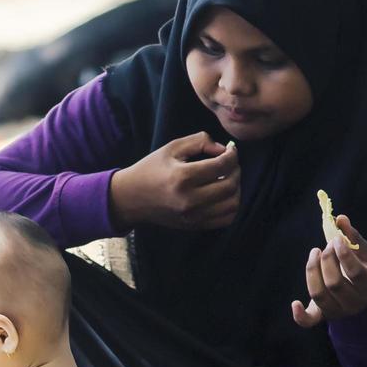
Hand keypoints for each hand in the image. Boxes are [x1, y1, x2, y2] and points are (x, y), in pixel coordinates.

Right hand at [109, 132, 239, 230]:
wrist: (130, 198)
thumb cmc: (150, 169)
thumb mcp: (171, 148)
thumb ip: (199, 141)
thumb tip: (223, 150)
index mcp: (182, 177)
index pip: (222, 166)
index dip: (232, 155)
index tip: (230, 150)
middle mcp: (189, 199)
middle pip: (230, 185)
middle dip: (236, 170)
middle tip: (229, 164)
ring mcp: (193, 216)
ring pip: (232, 204)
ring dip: (236, 189)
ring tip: (227, 179)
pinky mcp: (194, 225)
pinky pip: (225, 219)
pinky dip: (231, 206)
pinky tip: (223, 195)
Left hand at [291, 215, 366, 327]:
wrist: (366, 296)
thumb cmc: (365, 268)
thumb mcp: (365, 253)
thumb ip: (353, 237)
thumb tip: (340, 218)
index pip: (355, 273)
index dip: (343, 255)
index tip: (336, 240)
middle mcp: (355, 302)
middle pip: (335, 283)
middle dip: (327, 260)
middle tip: (325, 245)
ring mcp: (338, 311)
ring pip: (319, 295)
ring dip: (312, 272)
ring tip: (314, 252)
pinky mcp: (323, 316)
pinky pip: (309, 321)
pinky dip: (300, 315)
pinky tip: (294, 303)